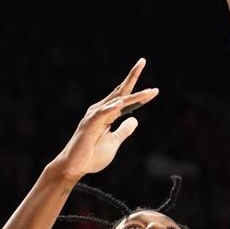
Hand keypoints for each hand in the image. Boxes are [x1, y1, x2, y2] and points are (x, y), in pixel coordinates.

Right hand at [51, 59, 157, 180]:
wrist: (74, 168)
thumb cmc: (91, 156)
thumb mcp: (114, 142)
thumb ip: (124, 131)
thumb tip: (135, 119)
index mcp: (107, 115)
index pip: (125, 100)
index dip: (140, 95)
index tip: (155, 91)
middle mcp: (101, 111)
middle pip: (120, 91)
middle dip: (132, 76)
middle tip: (143, 60)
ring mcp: (94, 117)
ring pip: (116, 101)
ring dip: (133, 96)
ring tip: (149, 92)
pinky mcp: (89, 125)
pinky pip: (102, 114)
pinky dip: (112, 108)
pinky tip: (121, 103)